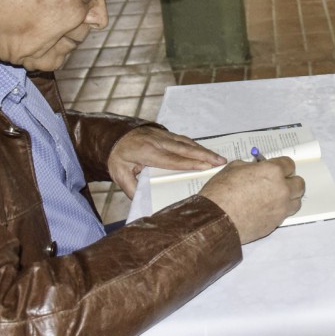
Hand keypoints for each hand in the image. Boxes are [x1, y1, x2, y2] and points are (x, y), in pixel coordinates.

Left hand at [108, 126, 227, 197]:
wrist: (113, 135)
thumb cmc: (118, 156)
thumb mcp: (119, 173)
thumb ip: (131, 188)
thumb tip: (146, 201)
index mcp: (147, 152)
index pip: (172, 159)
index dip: (189, 163)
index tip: (206, 166)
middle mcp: (158, 141)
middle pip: (185, 148)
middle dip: (205, 155)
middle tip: (221, 161)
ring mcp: (163, 135)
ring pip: (187, 142)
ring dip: (204, 150)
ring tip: (219, 158)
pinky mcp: (166, 134)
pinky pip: (184, 140)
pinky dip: (197, 146)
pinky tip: (206, 152)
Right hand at [199, 157, 304, 243]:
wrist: (217, 220)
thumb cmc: (221, 191)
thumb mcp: (233, 168)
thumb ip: (251, 166)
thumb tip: (256, 168)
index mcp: (272, 171)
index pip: (289, 164)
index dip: (281, 166)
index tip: (276, 168)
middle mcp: (282, 189)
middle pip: (299, 183)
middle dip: (289, 181)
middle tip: (277, 182)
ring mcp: (281, 208)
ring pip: (296, 200)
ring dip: (289, 197)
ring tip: (274, 197)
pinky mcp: (276, 223)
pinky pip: (286, 214)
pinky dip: (280, 210)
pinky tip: (267, 209)